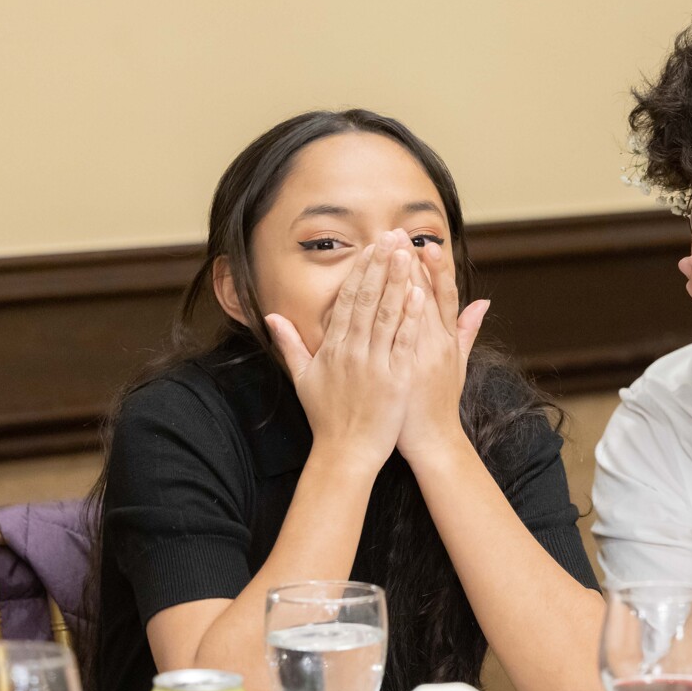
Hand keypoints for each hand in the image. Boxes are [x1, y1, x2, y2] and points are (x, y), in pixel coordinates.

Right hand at [265, 230, 425, 469]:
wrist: (345, 453)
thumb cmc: (326, 417)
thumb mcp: (302, 379)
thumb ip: (290, 344)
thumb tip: (272, 316)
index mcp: (332, 348)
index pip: (347, 301)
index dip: (361, 271)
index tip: (372, 248)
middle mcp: (351, 352)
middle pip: (366, 300)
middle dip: (380, 266)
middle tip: (392, 237)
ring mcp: (373, 364)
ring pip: (385, 315)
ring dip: (397, 282)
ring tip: (407, 254)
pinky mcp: (394, 380)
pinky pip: (402, 343)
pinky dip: (410, 318)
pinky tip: (419, 294)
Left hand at [396, 237, 489, 464]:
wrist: (430, 438)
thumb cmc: (441, 401)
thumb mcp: (460, 363)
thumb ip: (467, 330)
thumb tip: (483, 302)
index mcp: (447, 339)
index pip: (442, 295)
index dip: (435, 268)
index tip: (425, 243)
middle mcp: (434, 342)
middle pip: (422, 294)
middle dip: (411, 264)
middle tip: (400, 234)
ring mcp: (415, 355)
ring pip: (407, 310)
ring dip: (397, 280)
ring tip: (389, 252)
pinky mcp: (398, 370)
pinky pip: (391, 337)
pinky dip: (390, 315)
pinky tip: (385, 293)